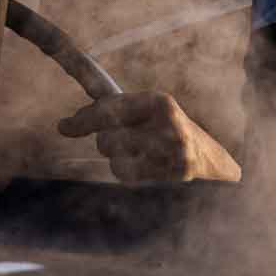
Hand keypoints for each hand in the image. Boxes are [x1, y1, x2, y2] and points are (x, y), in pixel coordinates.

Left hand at [56, 92, 242, 183]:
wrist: (212, 159)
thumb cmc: (166, 132)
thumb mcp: (144, 113)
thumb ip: (109, 111)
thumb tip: (64, 126)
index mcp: (158, 101)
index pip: (111, 108)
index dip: (85, 119)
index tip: (63, 127)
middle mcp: (168, 122)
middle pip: (107, 137)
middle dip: (104, 140)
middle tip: (119, 140)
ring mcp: (174, 149)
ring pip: (115, 157)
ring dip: (117, 158)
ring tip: (139, 154)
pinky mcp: (176, 172)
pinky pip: (128, 174)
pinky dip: (129, 172)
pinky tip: (147, 168)